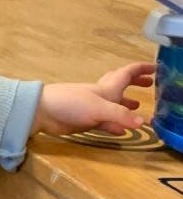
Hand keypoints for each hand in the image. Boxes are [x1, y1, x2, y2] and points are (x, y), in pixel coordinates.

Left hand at [33, 62, 154, 135]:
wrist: (42, 112)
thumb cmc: (70, 103)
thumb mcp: (99, 108)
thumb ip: (120, 115)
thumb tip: (143, 122)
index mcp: (107, 88)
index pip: (127, 74)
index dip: (141, 69)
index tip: (156, 67)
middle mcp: (101, 96)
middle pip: (121, 87)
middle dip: (135, 84)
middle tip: (150, 84)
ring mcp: (92, 109)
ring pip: (114, 106)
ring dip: (126, 106)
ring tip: (138, 108)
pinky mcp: (84, 121)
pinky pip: (104, 122)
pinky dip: (114, 125)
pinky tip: (121, 130)